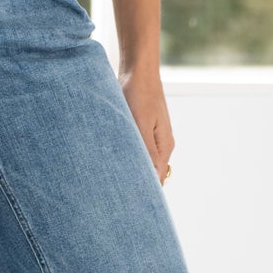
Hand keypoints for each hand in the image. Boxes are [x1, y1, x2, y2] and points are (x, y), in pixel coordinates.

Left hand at [118, 63, 174, 184]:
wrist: (137, 69)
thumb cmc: (139, 95)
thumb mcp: (141, 125)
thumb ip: (146, 152)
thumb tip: (151, 180)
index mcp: (164, 147)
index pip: (157, 179)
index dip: (143, 191)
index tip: (127, 203)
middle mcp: (160, 144)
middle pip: (150, 172)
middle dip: (134, 182)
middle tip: (113, 194)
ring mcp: (151, 135)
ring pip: (141, 160)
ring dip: (128, 167)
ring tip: (108, 178)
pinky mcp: (141, 127)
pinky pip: (134, 147)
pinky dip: (125, 154)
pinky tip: (110, 157)